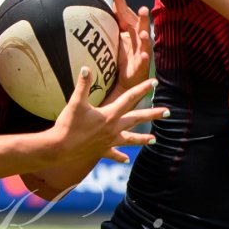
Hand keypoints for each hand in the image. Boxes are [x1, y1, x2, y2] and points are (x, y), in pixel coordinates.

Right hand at [50, 67, 168, 166]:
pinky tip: (126, 160)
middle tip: (168, 112)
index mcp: (110, 114)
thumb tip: (86, 68)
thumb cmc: (68, 125)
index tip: (155, 81)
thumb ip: (83, 85)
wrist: (60, 148)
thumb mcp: (75, 103)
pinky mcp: (102, 151)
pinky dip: (120, 156)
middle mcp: (113, 128)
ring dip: (143, 139)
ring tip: (155, 140)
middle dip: (153, 114)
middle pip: (137, 119)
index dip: (142, 88)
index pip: (130, 98)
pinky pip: (114, 154)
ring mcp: (109, 141)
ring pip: (130, 139)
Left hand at [110, 0, 153, 97]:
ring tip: (144, 33)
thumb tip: (109, 4)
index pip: (125, 14)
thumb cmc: (121, 57)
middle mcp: (137, 40)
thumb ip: (114, 21)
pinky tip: (144, 55)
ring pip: (144, 43)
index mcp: (130, 30)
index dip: (121, 4)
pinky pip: (143, 62)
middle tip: (143, 9)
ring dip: (145, 37)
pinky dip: (144, 58)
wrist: (125, 81)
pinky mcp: (141, 66)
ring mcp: (141, 53)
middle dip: (142, 18)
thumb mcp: (115, 37)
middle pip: (140, 26)